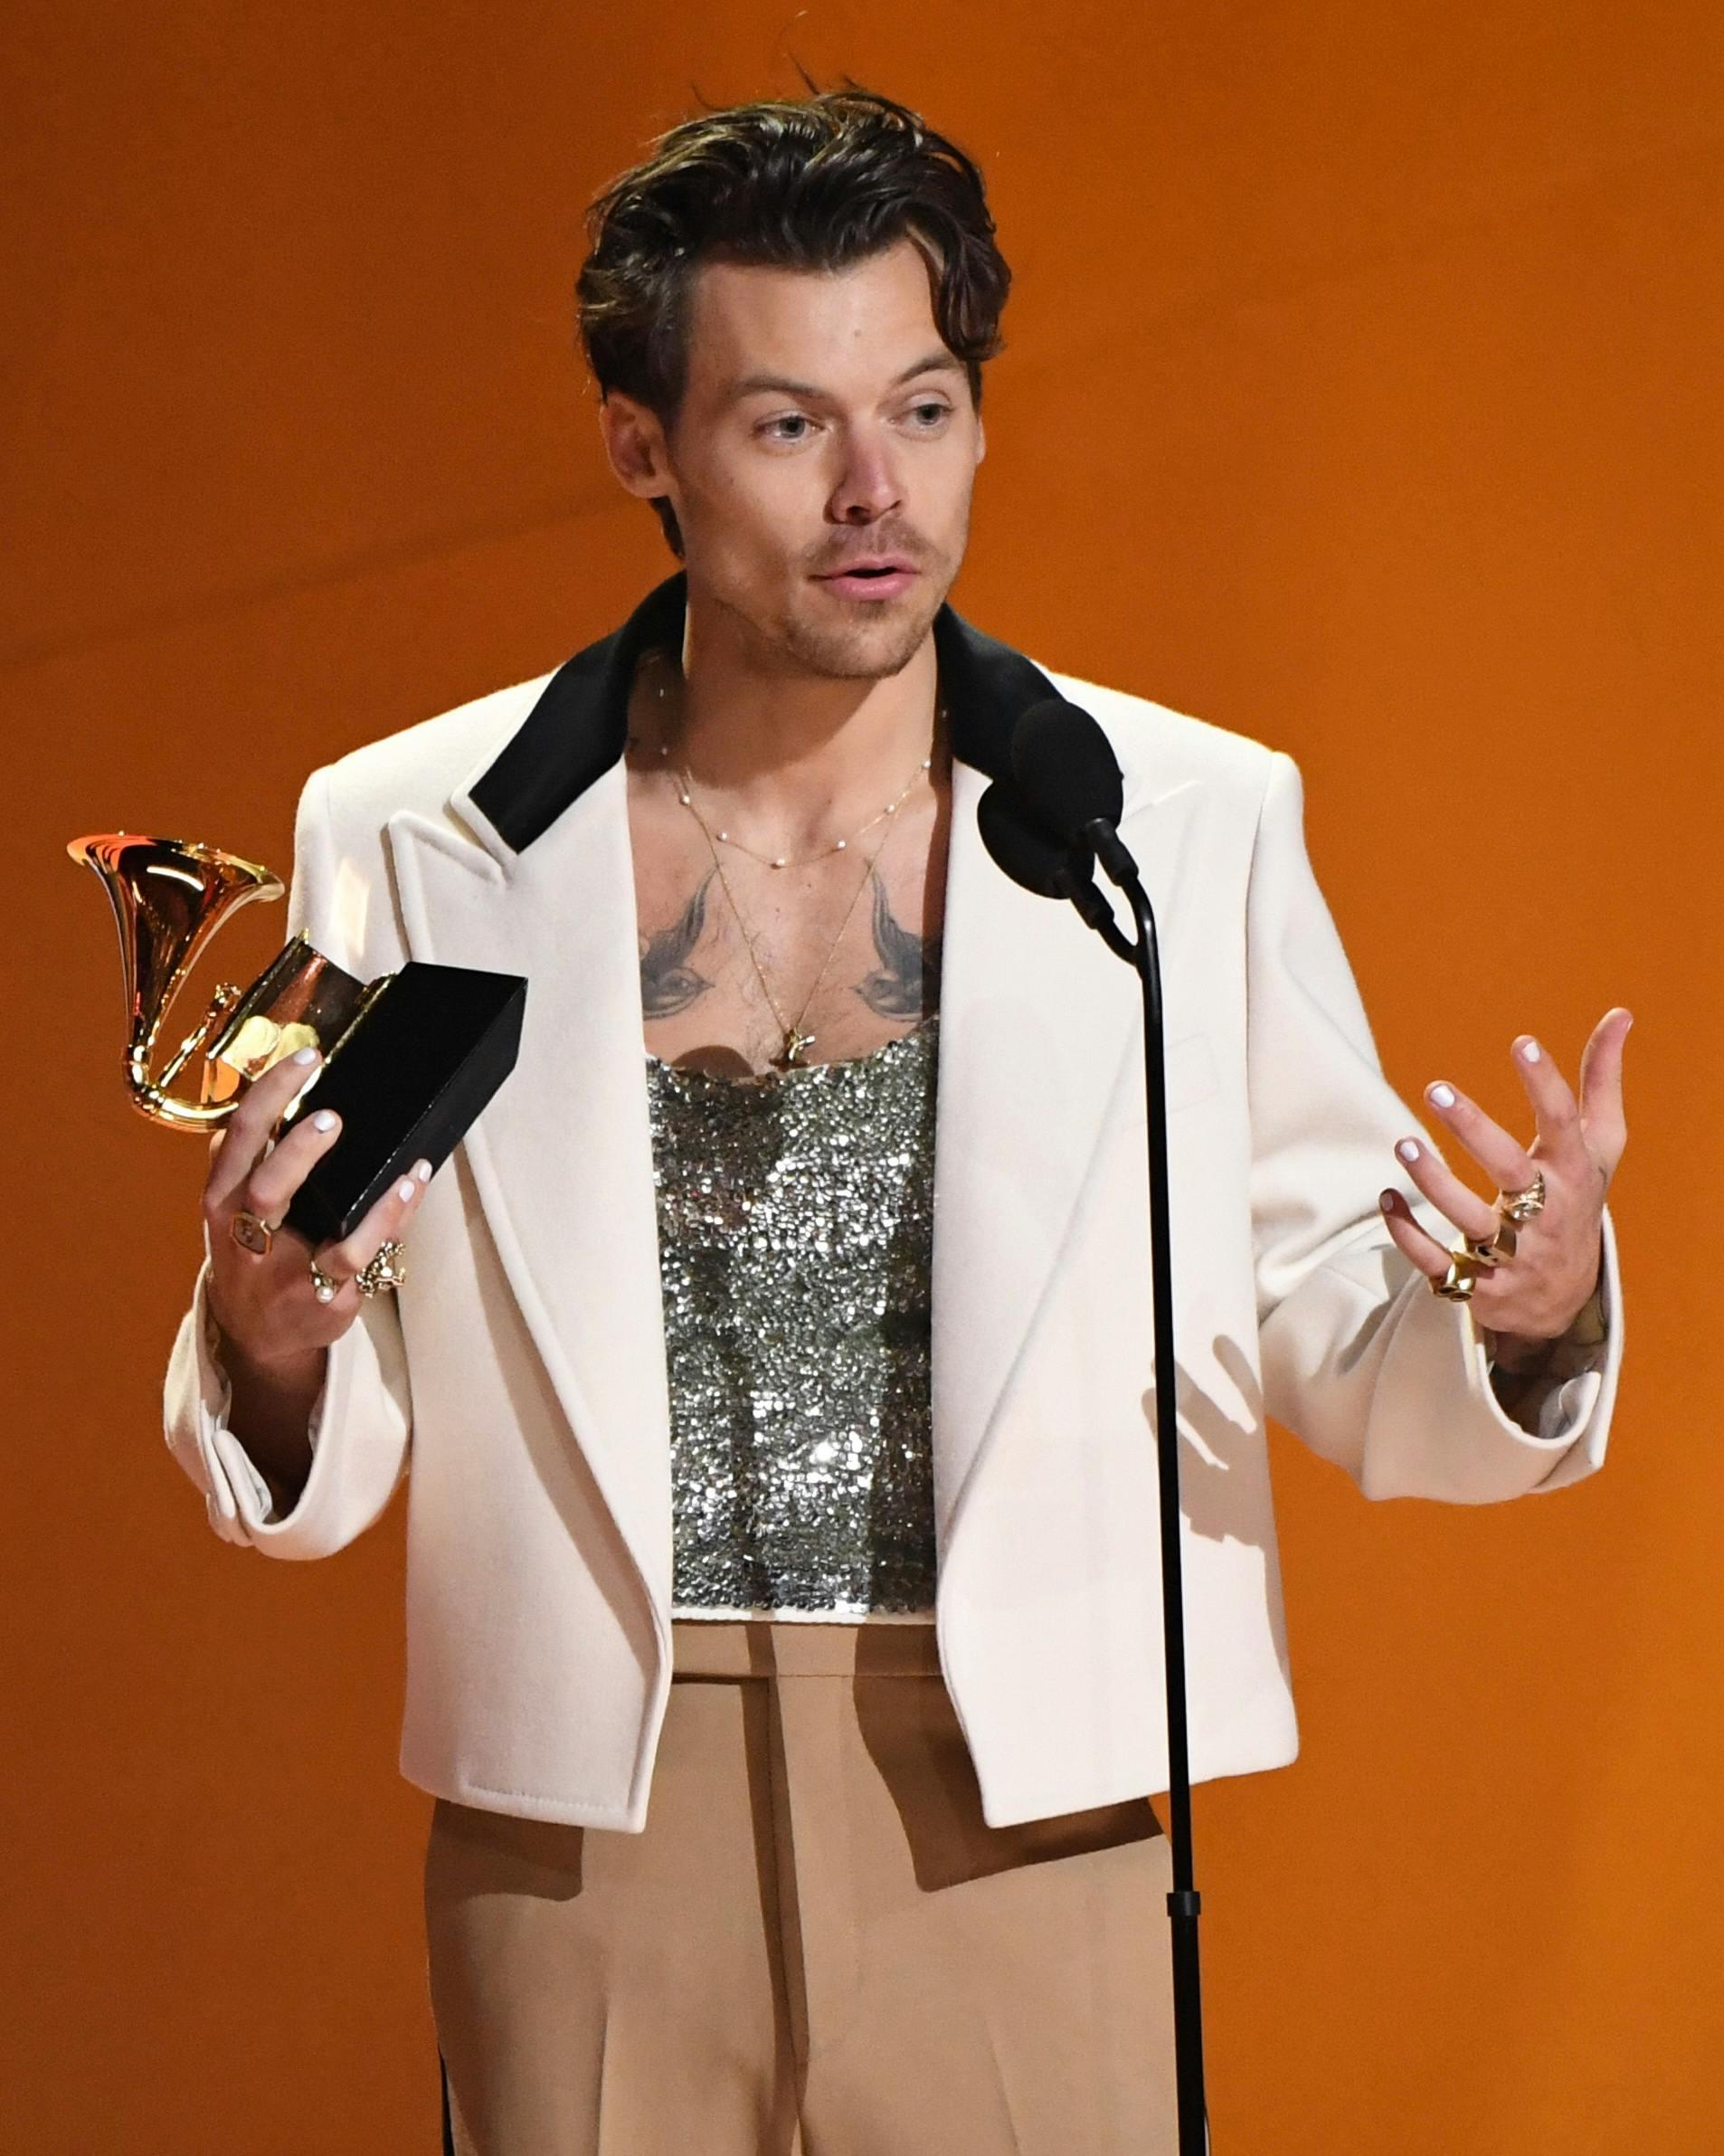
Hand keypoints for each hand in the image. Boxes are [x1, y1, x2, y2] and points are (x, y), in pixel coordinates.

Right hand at [203, 1046, 430, 1377]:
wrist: (255, 1336)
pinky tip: (412, 1188)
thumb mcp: (227, 1208)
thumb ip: (238, 1157)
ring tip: (404, 1169)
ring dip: (372, 1204)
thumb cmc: (248, 1251)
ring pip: (330, 1239)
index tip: (306, 1058)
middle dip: (298, 1152)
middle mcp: (246, 1238)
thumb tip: (250, 1096)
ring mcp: (288, 1275)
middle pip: (265, 1190)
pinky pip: (364, 1260)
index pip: (238, 1138)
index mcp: (222, 1200)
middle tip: (334, 1117)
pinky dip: (392, 1223)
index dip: (269, 1096)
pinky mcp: (326, 1299)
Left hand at [1378, 1007, 1630, 1355]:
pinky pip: (1440, 1265)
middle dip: (1474, 1130)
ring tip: (1403, 1143)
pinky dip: (1409, 1234)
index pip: (1564, 1123)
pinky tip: (1388, 1197)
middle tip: (1435, 1088)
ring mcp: (1514, 1255)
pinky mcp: (1482, 1288)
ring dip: (1434, 1183)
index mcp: (1573, 1173)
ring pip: (1470, 1221)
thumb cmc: (1578, 1198)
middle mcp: (1545, 1214)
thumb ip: (1602, 1081)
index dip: (1545, 1084)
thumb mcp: (1600, 1146)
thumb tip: (1620, 1014)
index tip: (1522, 1042)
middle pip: (1510, 1171)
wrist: (1568, 1296)